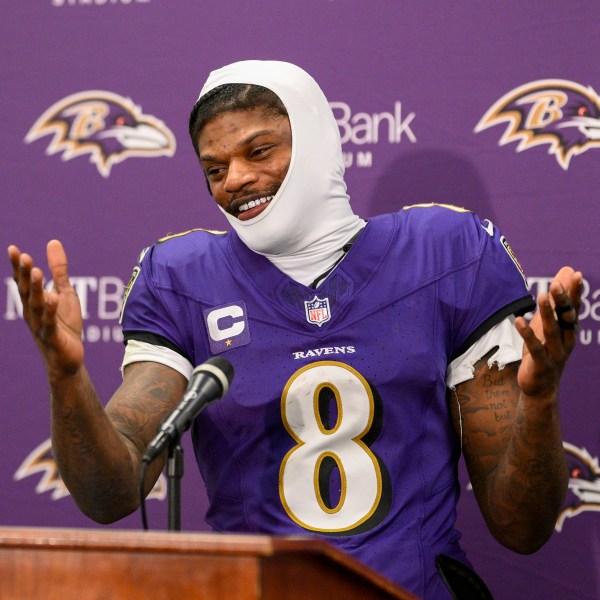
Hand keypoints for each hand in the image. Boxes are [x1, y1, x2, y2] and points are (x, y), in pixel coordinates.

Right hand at [8, 240, 83, 377]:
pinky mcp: (54, 337)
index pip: (23, 282)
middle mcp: (33, 313)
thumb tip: (53, 242)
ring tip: (36, 272)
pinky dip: (50, 311)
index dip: (17, 267)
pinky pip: (50, 323)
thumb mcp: (64, 293)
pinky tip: (52, 298)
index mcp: (33, 302)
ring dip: (35, 289)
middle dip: (24, 275)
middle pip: (26, 291)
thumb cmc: (64, 325)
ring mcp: (41, 326)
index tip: (12, 249)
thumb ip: (59, 270)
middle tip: (24, 257)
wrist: (68, 358)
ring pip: (36, 306)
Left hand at [514, 266, 582, 397]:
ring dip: (547, 313)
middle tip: (556, 283)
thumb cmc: (545, 351)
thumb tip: (567, 273)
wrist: (540, 387)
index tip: (576, 275)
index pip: (573, 308)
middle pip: (566, 318)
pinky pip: (534, 347)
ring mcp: (555, 354)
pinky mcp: (541, 364)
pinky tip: (519, 320)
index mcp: (569, 331)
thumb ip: (556, 302)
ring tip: (541, 295)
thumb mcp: (550, 326)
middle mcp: (566, 341)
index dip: (574, 293)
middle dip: (562, 301)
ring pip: (552, 331)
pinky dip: (527, 334)